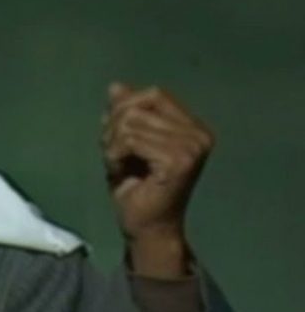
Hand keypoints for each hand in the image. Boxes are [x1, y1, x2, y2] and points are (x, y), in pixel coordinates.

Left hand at [101, 82, 213, 276]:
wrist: (145, 226)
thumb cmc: (136, 187)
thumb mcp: (125, 142)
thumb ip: (124, 113)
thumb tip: (115, 85)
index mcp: (193, 126)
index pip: (154, 94)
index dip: (125, 107)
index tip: (116, 137)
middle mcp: (200, 134)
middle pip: (139, 106)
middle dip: (114, 128)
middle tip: (113, 155)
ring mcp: (193, 147)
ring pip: (130, 122)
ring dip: (112, 145)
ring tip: (118, 165)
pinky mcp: (179, 162)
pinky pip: (130, 140)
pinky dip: (114, 155)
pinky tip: (120, 172)